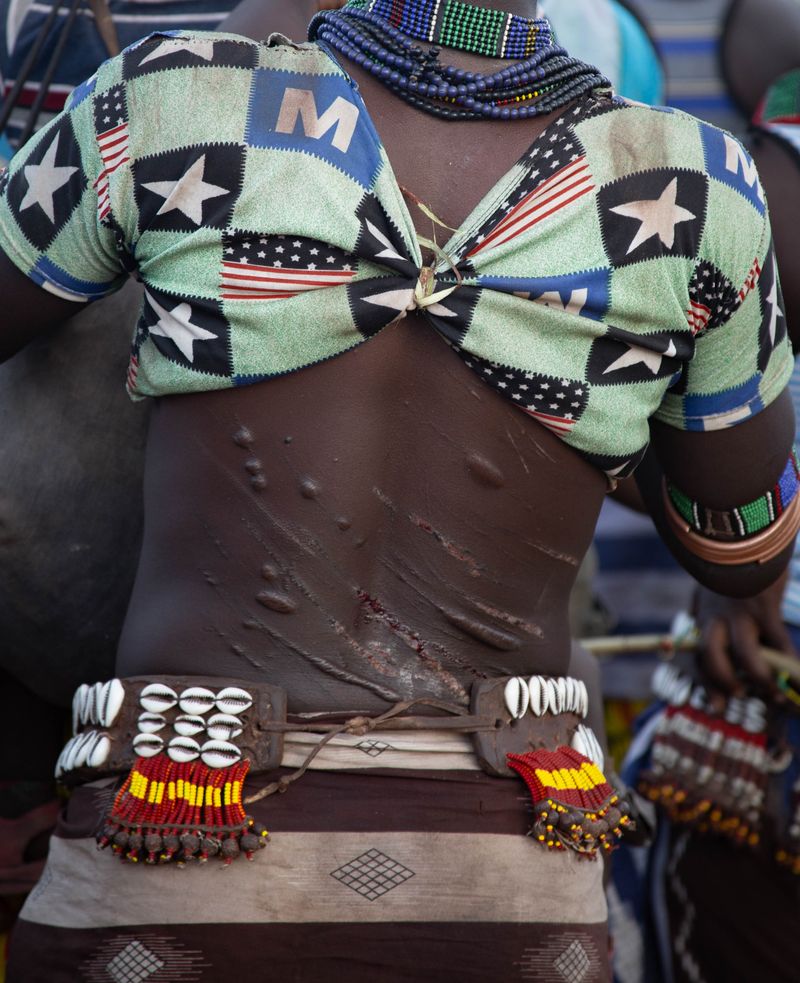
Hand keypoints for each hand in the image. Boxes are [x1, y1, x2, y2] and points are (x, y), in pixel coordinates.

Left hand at [692, 568, 796, 697]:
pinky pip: (779, 644)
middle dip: (724, 683)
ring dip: (760, 680)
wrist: (743, 532)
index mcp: (704, 614)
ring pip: (745, 657)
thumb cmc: (731, 561)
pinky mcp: (764, 608)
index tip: (718, 703)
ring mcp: (740, 613)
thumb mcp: (711, 583)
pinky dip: (791, 664)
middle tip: (740, 697)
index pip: (697, 654)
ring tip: (774, 694)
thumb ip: (709, 605)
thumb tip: (706, 625)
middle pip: (711, 657)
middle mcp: (716, 616)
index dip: (707, 681)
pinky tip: (798, 677)